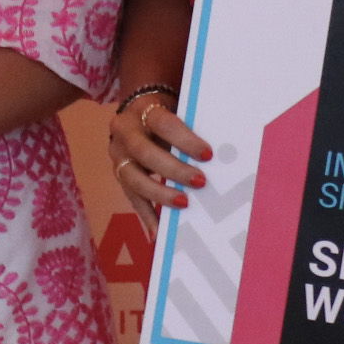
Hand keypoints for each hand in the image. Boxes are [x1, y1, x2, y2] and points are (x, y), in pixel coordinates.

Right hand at [107, 89, 208, 226]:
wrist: (139, 112)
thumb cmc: (168, 113)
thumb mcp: (177, 111)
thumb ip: (192, 127)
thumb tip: (225, 150)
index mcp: (142, 110)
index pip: (163, 124)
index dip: (185, 140)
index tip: (208, 155)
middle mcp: (124, 132)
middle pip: (145, 152)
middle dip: (173, 169)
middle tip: (201, 182)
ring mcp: (118, 155)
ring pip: (133, 178)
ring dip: (160, 194)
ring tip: (184, 204)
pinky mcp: (119, 175)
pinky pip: (131, 198)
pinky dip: (146, 216)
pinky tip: (159, 234)